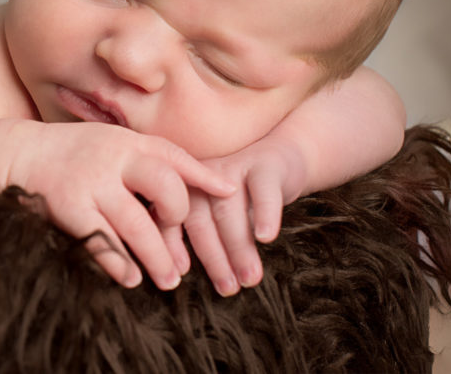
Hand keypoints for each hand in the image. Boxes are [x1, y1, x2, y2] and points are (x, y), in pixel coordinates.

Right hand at [6, 121, 234, 290]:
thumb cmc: (72, 154)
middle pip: (165, 187)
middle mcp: (112, 157)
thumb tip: (201, 182)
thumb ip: (146, 158)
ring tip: (169, 279)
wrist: (17, 154)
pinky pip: (103, 242)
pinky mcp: (68, 206)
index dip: (204, 176)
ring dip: (157, 257)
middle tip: (179, 241)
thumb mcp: (110, 143)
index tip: (230, 194)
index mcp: (126, 141)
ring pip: (137, 225)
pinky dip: (120, 264)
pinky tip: (131, 277)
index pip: (174, 155)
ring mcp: (90, 182)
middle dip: (177, 218)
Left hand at [173, 134, 306, 295]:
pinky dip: (264, 214)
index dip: (172, 248)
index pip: (169, 219)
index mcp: (184, 188)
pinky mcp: (265, 166)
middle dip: (213, 258)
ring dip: (239, 247)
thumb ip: (199, 237)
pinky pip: (262, 191)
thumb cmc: (242, 199)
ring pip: (230, 209)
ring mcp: (233, 169)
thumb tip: (182, 279)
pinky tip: (266, 237)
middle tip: (228, 289)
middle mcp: (202, 177)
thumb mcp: (215, 214)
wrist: (280, 162)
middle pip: (200, 219)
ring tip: (250, 278)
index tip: (178, 276)